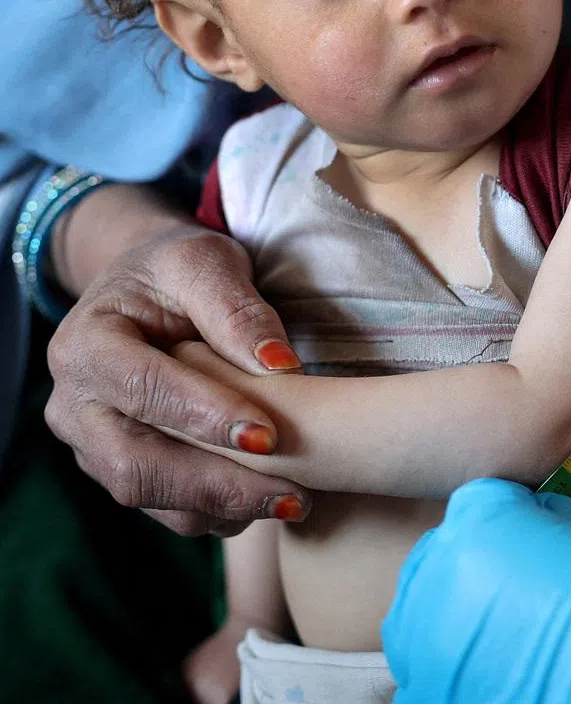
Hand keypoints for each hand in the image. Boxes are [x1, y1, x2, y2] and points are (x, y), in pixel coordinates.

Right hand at [45, 223, 309, 535]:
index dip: (204, 417)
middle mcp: (75, 406)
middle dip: (217, 484)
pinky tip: (269, 500)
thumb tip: (280, 365)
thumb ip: (237, 309)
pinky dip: (217, 510)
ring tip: (292, 501)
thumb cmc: (178, 268)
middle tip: (292, 495)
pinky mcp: (122, 467)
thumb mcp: (205, 263)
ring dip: (222, 507)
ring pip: (150, 496)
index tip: (268, 437)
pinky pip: (164, 506)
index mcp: (86, 345)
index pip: (142, 389)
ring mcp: (93, 444)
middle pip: (135, 465)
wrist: (149, 287)